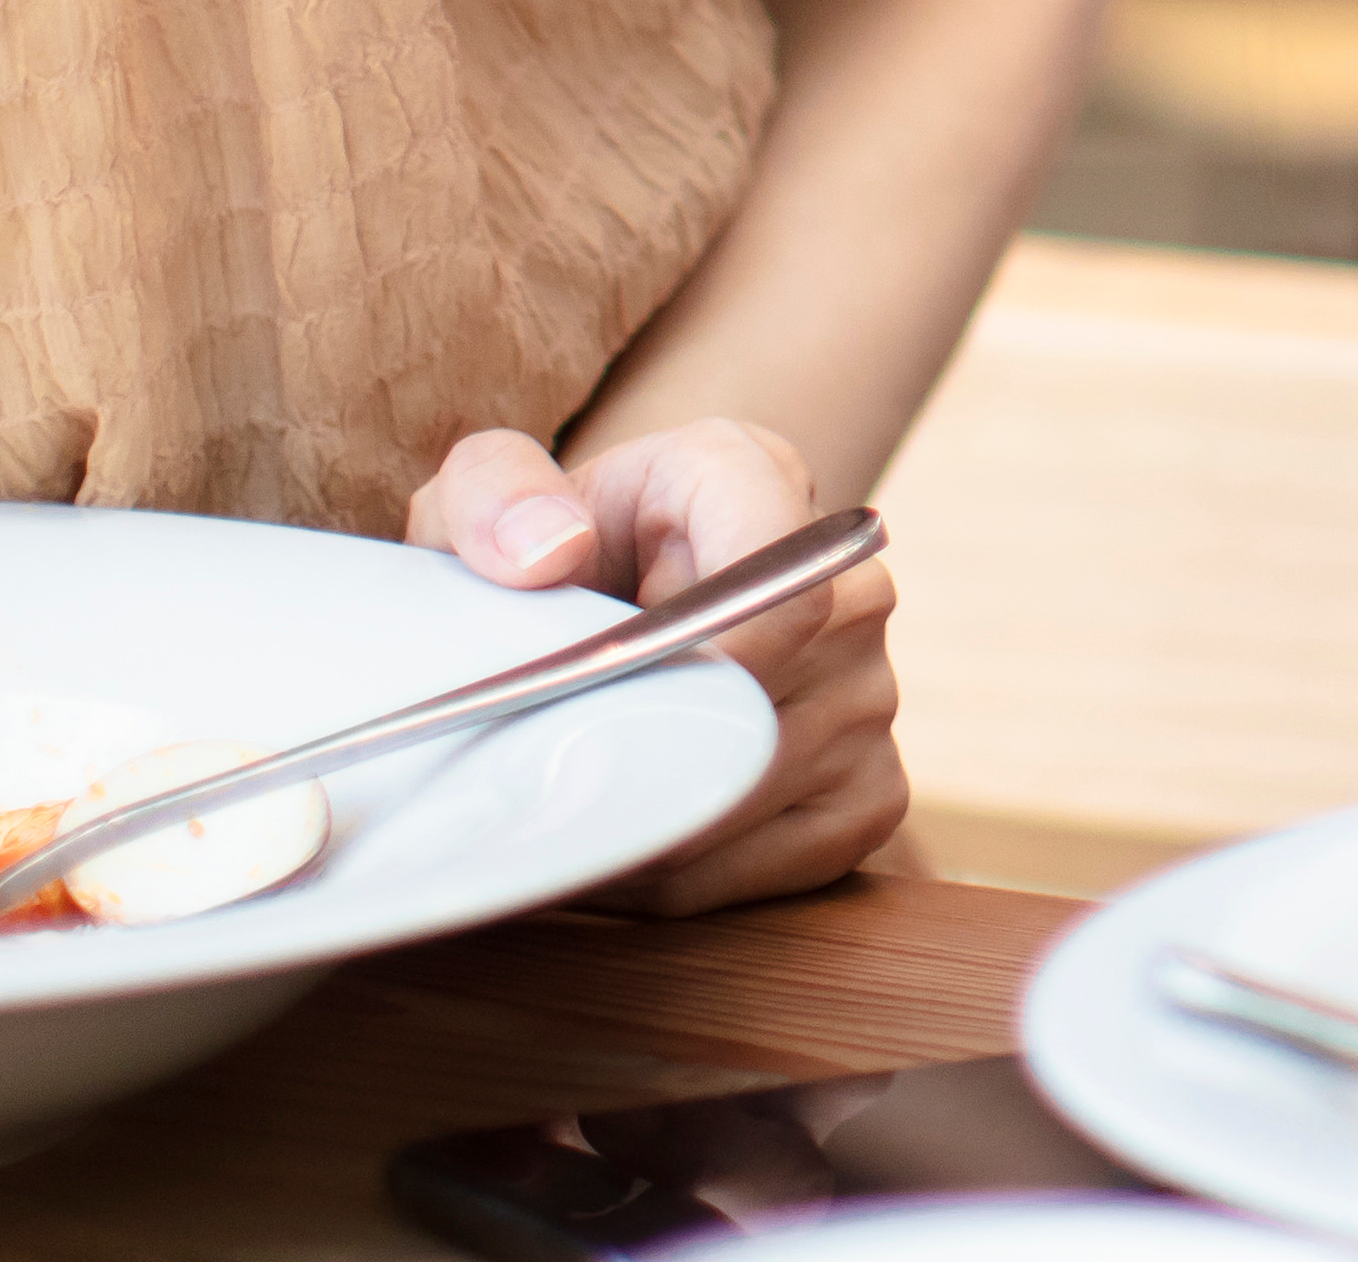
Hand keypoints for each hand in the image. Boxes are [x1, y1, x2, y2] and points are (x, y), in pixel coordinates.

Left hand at [412, 415, 905, 909]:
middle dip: (639, 762)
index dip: (704, 664)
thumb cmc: (546, 562)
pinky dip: (691, 877)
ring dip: (652, 829)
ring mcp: (873, 693)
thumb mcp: (482, 502)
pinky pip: (786, 864)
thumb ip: (492, 496)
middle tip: (545, 775)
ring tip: (576, 800)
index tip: (605, 706)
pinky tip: (632, 837)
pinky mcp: (874, 790)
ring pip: (760, 799)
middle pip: (763, 712)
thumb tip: (551, 554)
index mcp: (760, 480)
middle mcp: (848, 584)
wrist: (617, 617)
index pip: (781, 585)